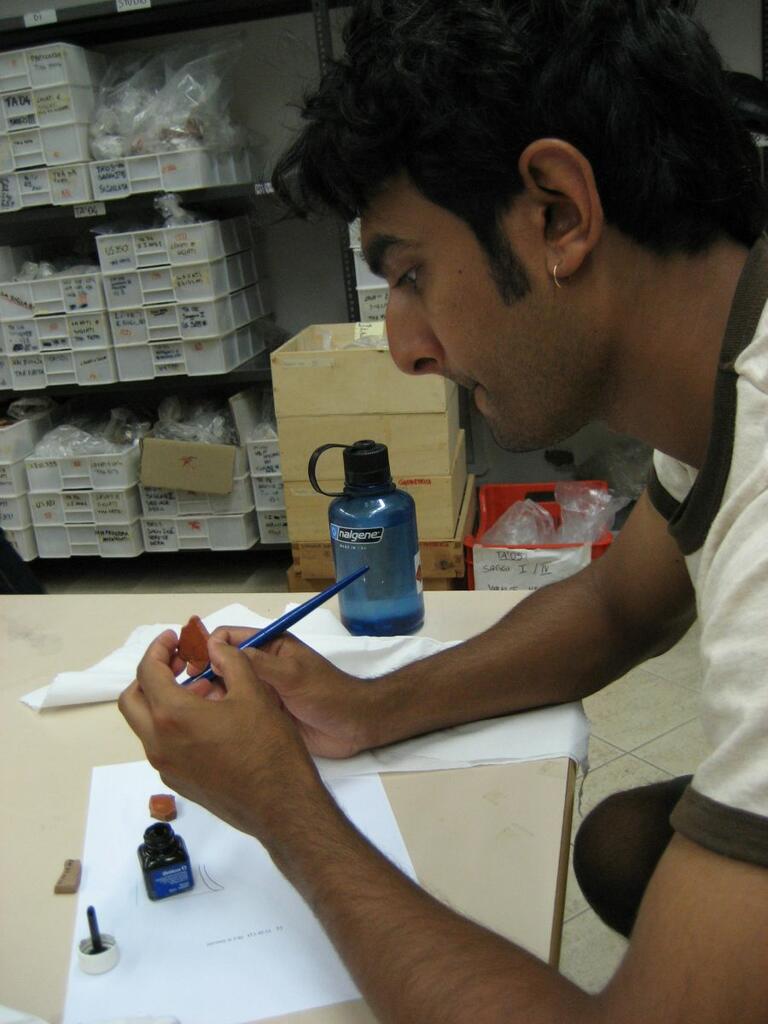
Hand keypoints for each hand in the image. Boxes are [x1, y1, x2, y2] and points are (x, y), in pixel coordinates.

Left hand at [118, 630, 335, 840]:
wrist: (280, 804)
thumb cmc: (268, 747)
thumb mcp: (254, 692)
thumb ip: (230, 661)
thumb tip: (215, 647)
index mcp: (173, 715)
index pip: (147, 672)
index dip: (157, 649)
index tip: (173, 639)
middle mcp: (159, 743)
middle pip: (132, 700)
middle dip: (150, 675)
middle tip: (177, 662)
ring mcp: (166, 767)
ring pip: (146, 725)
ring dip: (163, 701)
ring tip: (202, 689)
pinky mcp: (178, 783)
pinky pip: (163, 746)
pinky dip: (173, 725)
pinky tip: (208, 721)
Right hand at [196, 626, 376, 758]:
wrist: (353, 726)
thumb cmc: (327, 693)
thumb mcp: (292, 674)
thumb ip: (257, 662)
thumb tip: (217, 648)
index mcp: (270, 646)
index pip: (229, 638)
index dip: (208, 647)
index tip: (192, 666)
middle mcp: (261, 667)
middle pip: (222, 664)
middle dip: (204, 673)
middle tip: (191, 692)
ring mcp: (261, 692)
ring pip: (225, 689)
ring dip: (211, 695)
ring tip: (200, 709)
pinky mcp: (262, 715)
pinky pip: (235, 710)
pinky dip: (221, 714)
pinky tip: (212, 725)